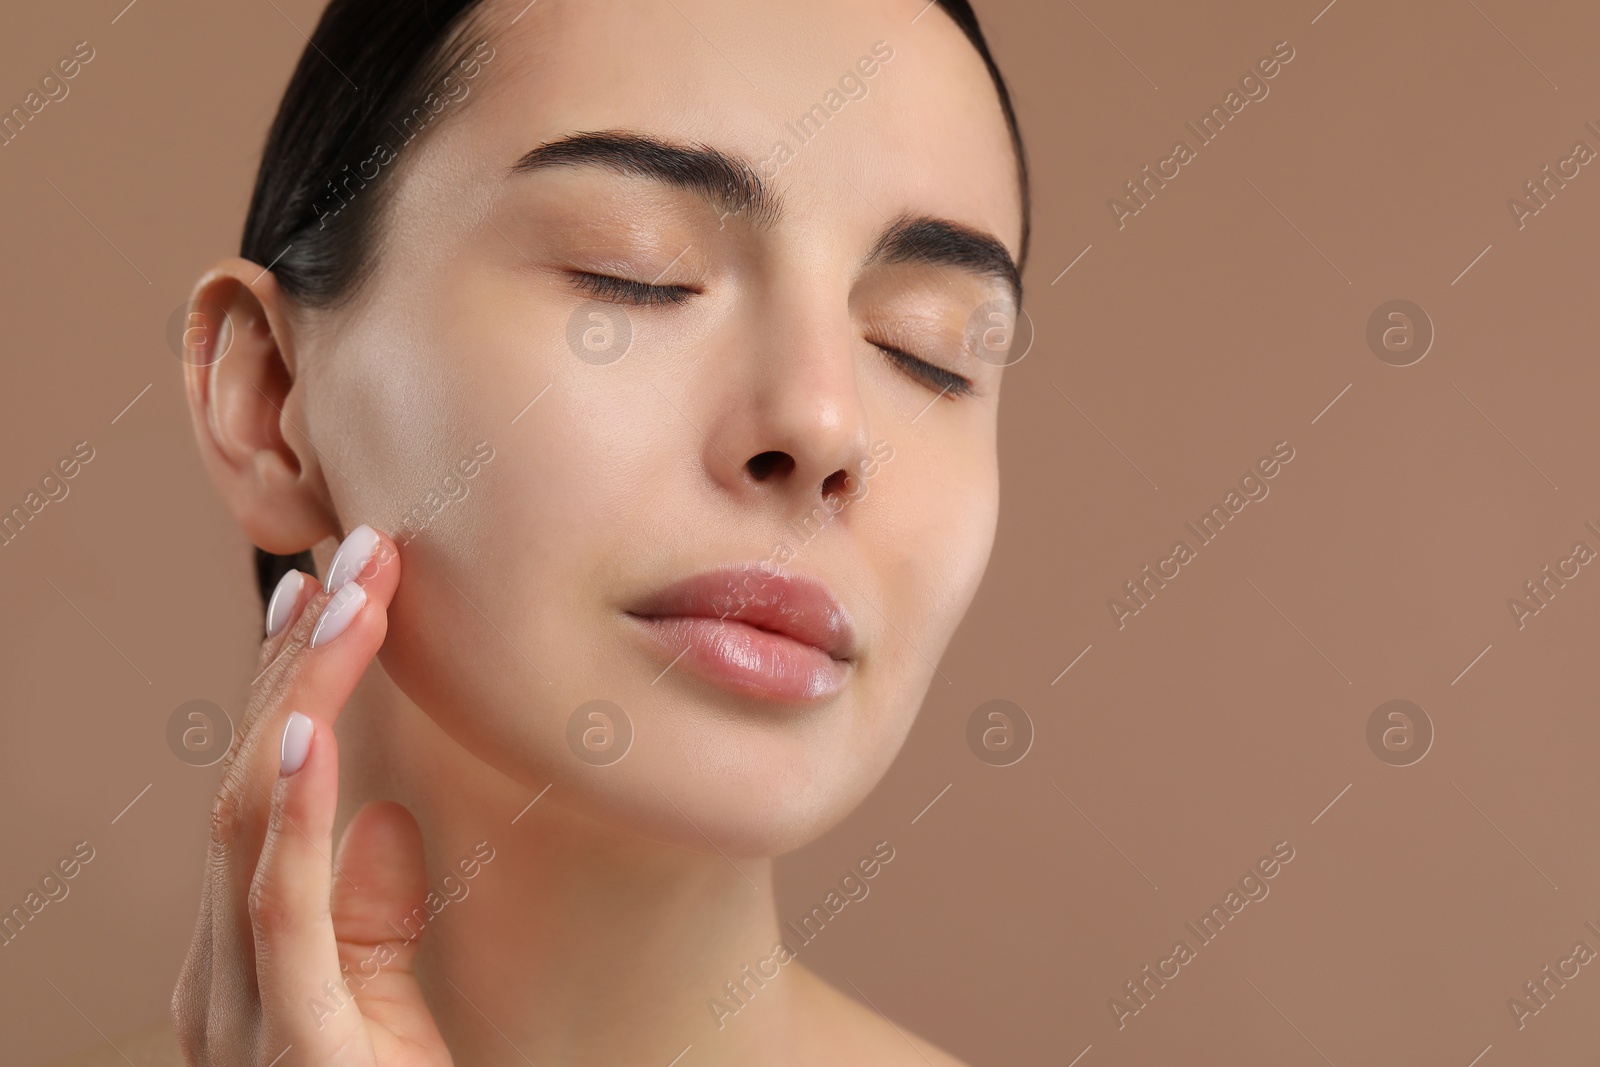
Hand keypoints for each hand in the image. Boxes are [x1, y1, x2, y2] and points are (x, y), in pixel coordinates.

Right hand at [171, 526, 452, 1065]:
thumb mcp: (388, 1009)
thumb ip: (374, 921)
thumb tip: (389, 814)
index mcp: (249, 956)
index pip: (259, 794)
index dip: (287, 687)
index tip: (321, 595)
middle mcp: (225, 972)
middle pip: (248, 783)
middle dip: (300, 663)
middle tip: (351, 558)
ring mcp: (246, 1008)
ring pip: (253, 822)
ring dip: (303, 699)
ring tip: (351, 602)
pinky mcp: (294, 1043)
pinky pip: (283, 910)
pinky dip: (293, 813)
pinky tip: (306, 731)